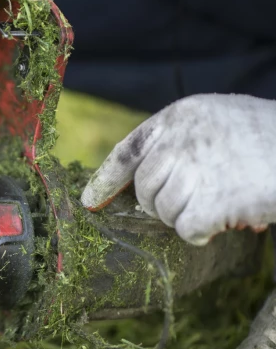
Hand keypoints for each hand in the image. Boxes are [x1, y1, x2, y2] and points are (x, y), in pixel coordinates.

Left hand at [81, 93, 275, 245]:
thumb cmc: (267, 137)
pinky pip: (186, 229)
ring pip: (164, 211)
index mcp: (180, 115)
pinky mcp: (216, 199)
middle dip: (162, 202)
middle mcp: (182, 138)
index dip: (106, 179)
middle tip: (196, 199)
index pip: (127, 150)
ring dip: (187, 216)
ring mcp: (197, 167)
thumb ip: (179, 142)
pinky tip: (226, 218)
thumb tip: (139, 184)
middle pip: (145, 188)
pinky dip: (202, 232)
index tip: (90, 200)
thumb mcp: (218, 121)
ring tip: (220, 201)